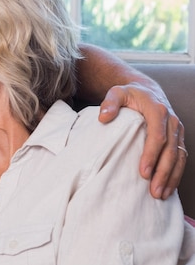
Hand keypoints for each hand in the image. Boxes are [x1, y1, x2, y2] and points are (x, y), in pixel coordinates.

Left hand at [98, 82, 186, 199]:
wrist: (147, 90)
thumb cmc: (129, 94)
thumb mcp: (117, 92)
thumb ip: (110, 102)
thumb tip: (104, 117)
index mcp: (158, 110)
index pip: (158, 136)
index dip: (152, 155)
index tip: (143, 172)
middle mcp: (172, 121)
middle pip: (171, 151)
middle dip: (163, 172)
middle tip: (153, 191)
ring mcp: (178, 130)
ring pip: (179, 157)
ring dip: (171, 177)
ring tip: (161, 194)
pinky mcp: (179, 138)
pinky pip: (181, 158)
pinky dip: (176, 173)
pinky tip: (168, 187)